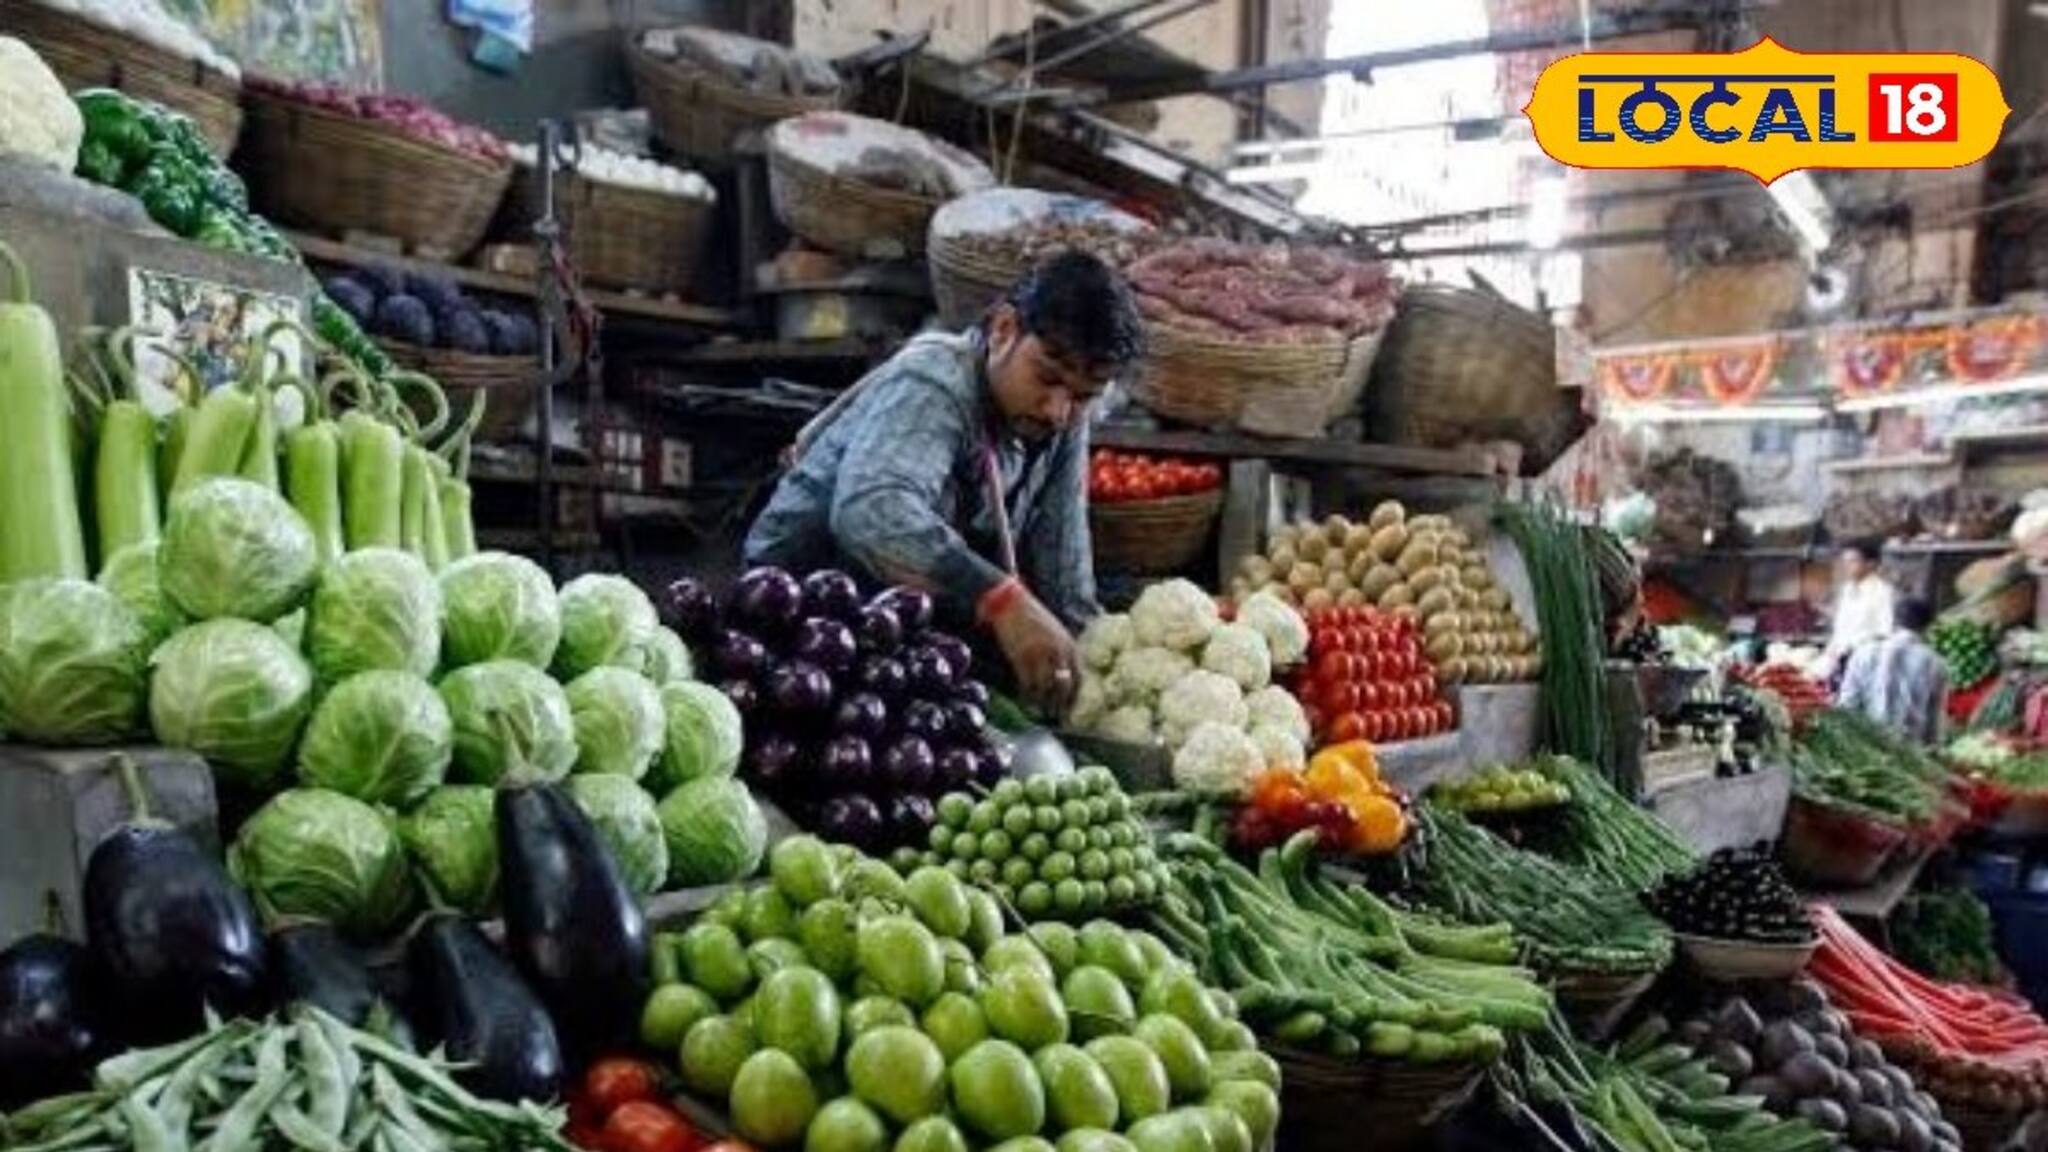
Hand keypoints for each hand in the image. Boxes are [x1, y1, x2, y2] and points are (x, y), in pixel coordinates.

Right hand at [988, 586, 1080, 713]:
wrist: (1012, 603)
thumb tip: (1063, 678)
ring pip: (1044, 689)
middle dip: (1060, 705)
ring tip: (1040, 712)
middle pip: (1063, 688)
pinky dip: (1027, 694)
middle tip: (1057, 717)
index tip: (1071, 709)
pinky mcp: (1022, 657)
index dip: (1074, 697)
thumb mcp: (1057, 633)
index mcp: (1069, 646)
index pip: (1078, 679)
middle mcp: (1058, 653)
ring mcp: (1040, 656)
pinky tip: (1026, 699)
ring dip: (1043, 703)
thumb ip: (1063, 653)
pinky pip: (1027, 683)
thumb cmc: (1034, 618)